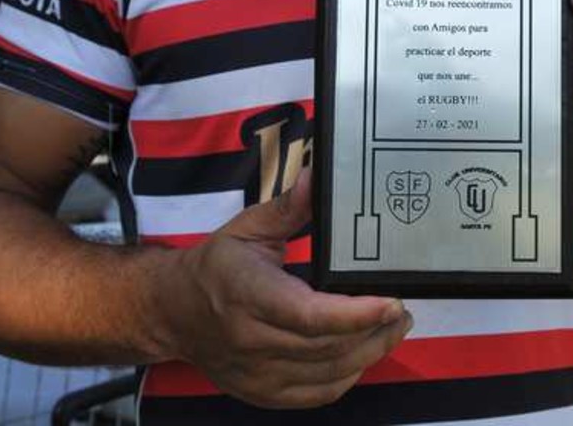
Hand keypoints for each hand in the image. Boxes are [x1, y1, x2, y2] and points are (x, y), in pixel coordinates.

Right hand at [167, 170, 412, 407]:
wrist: (171, 313)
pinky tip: (364, 353)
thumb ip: (288, 208)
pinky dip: (347, 376)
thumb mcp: (247, 228)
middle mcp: (250, 339)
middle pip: (326, 347)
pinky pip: (317, 394)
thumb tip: (319, 179)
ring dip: (369, 354)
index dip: (355, 313)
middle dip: (374, 331)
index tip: (390, 301)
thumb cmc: (214, 267)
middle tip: (401, 310)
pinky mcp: (262, 393)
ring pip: (327, 374)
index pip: (308, 315)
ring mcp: (256, 373)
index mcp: (246, 293)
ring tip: (392, 328)